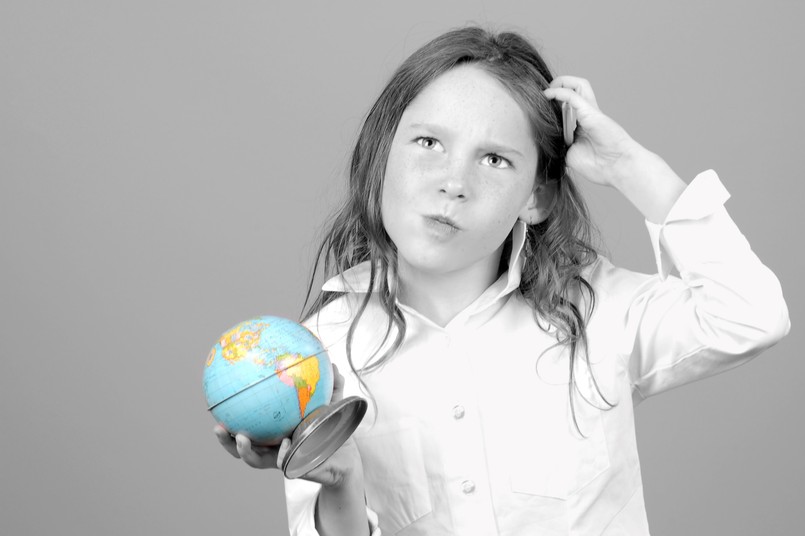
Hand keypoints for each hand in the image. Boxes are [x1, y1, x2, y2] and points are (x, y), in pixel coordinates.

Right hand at [213, 364, 363, 487]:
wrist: (347, 456)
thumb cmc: (335, 430)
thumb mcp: (333, 406)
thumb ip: (331, 387)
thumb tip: (332, 363)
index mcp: (274, 433)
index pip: (248, 427)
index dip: (231, 422)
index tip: (217, 407)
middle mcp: (273, 448)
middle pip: (242, 448)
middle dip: (227, 441)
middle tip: (217, 426)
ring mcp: (281, 460)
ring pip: (255, 461)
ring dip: (245, 452)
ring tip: (240, 439)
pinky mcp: (294, 469)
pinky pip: (285, 463)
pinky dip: (283, 453)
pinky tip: (285, 443)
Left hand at [544, 76, 642, 187]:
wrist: (617, 168)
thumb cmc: (598, 166)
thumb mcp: (570, 155)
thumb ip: (559, 145)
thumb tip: (545, 141)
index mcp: (583, 124)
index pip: (568, 105)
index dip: (554, 103)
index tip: (538, 108)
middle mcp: (587, 114)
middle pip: (575, 89)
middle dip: (558, 86)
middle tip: (543, 96)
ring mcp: (590, 112)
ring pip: (578, 84)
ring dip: (560, 82)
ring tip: (547, 91)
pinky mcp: (591, 113)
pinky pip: (572, 96)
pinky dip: (558, 92)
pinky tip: (547, 94)